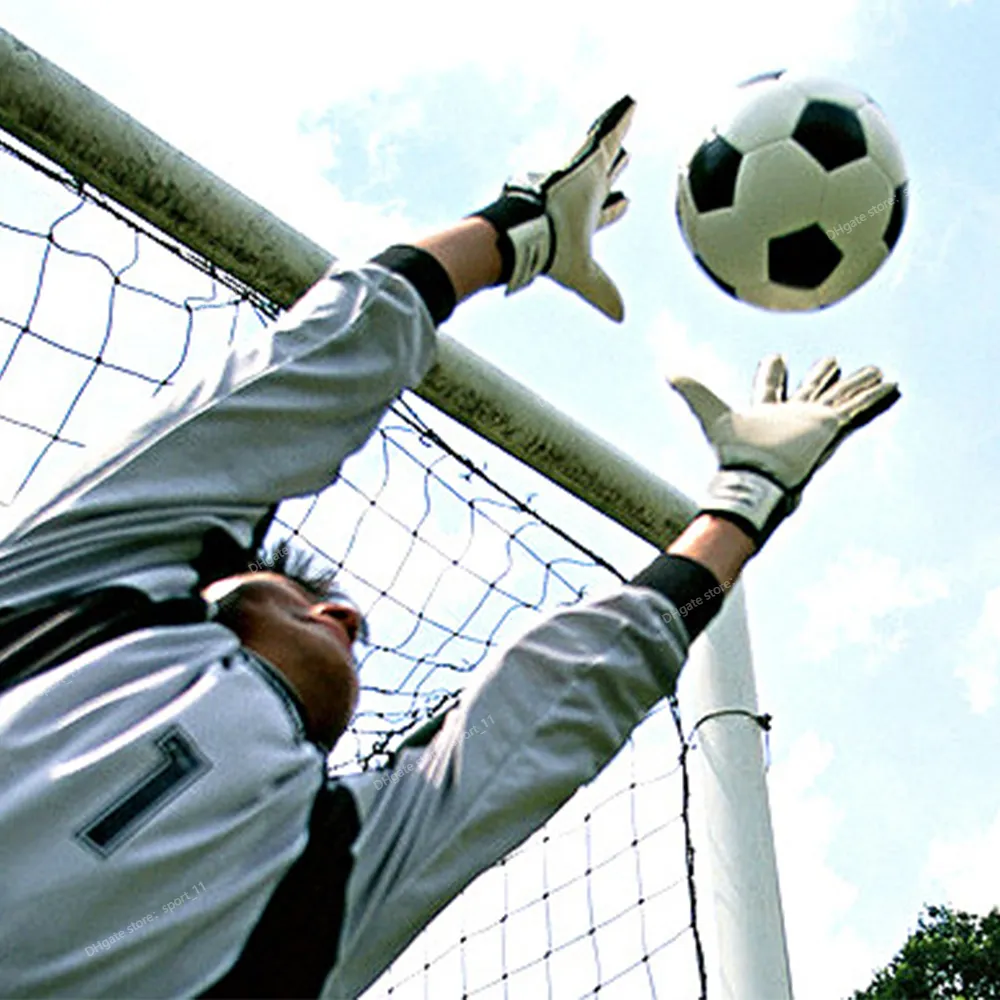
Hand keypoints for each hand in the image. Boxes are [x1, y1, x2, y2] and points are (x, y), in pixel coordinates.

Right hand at [474, 96, 634, 320]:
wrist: (533, 229)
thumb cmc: (554, 253)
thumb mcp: (585, 276)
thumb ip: (602, 293)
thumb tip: (621, 318)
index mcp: (582, 220)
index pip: (601, 214)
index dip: (613, 210)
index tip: (626, 201)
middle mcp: (582, 195)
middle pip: (603, 177)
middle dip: (613, 168)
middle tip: (626, 155)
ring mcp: (582, 176)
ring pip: (603, 150)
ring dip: (615, 134)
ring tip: (630, 112)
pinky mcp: (584, 159)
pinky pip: (607, 132)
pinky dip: (620, 118)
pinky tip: (633, 100)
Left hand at [670, 355, 900, 546]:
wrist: (755, 479)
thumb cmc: (734, 453)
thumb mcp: (712, 413)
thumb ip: (692, 392)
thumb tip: (666, 371)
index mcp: (767, 413)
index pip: (771, 388)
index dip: (772, 373)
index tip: (776, 357)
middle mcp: (792, 417)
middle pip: (810, 391)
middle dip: (821, 377)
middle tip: (832, 361)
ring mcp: (813, 423)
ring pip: (840, 397)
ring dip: (857, 384)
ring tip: (876, 370)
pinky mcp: (830, 428)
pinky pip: (858, 410)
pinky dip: (874, 399)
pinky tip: (893, 386)